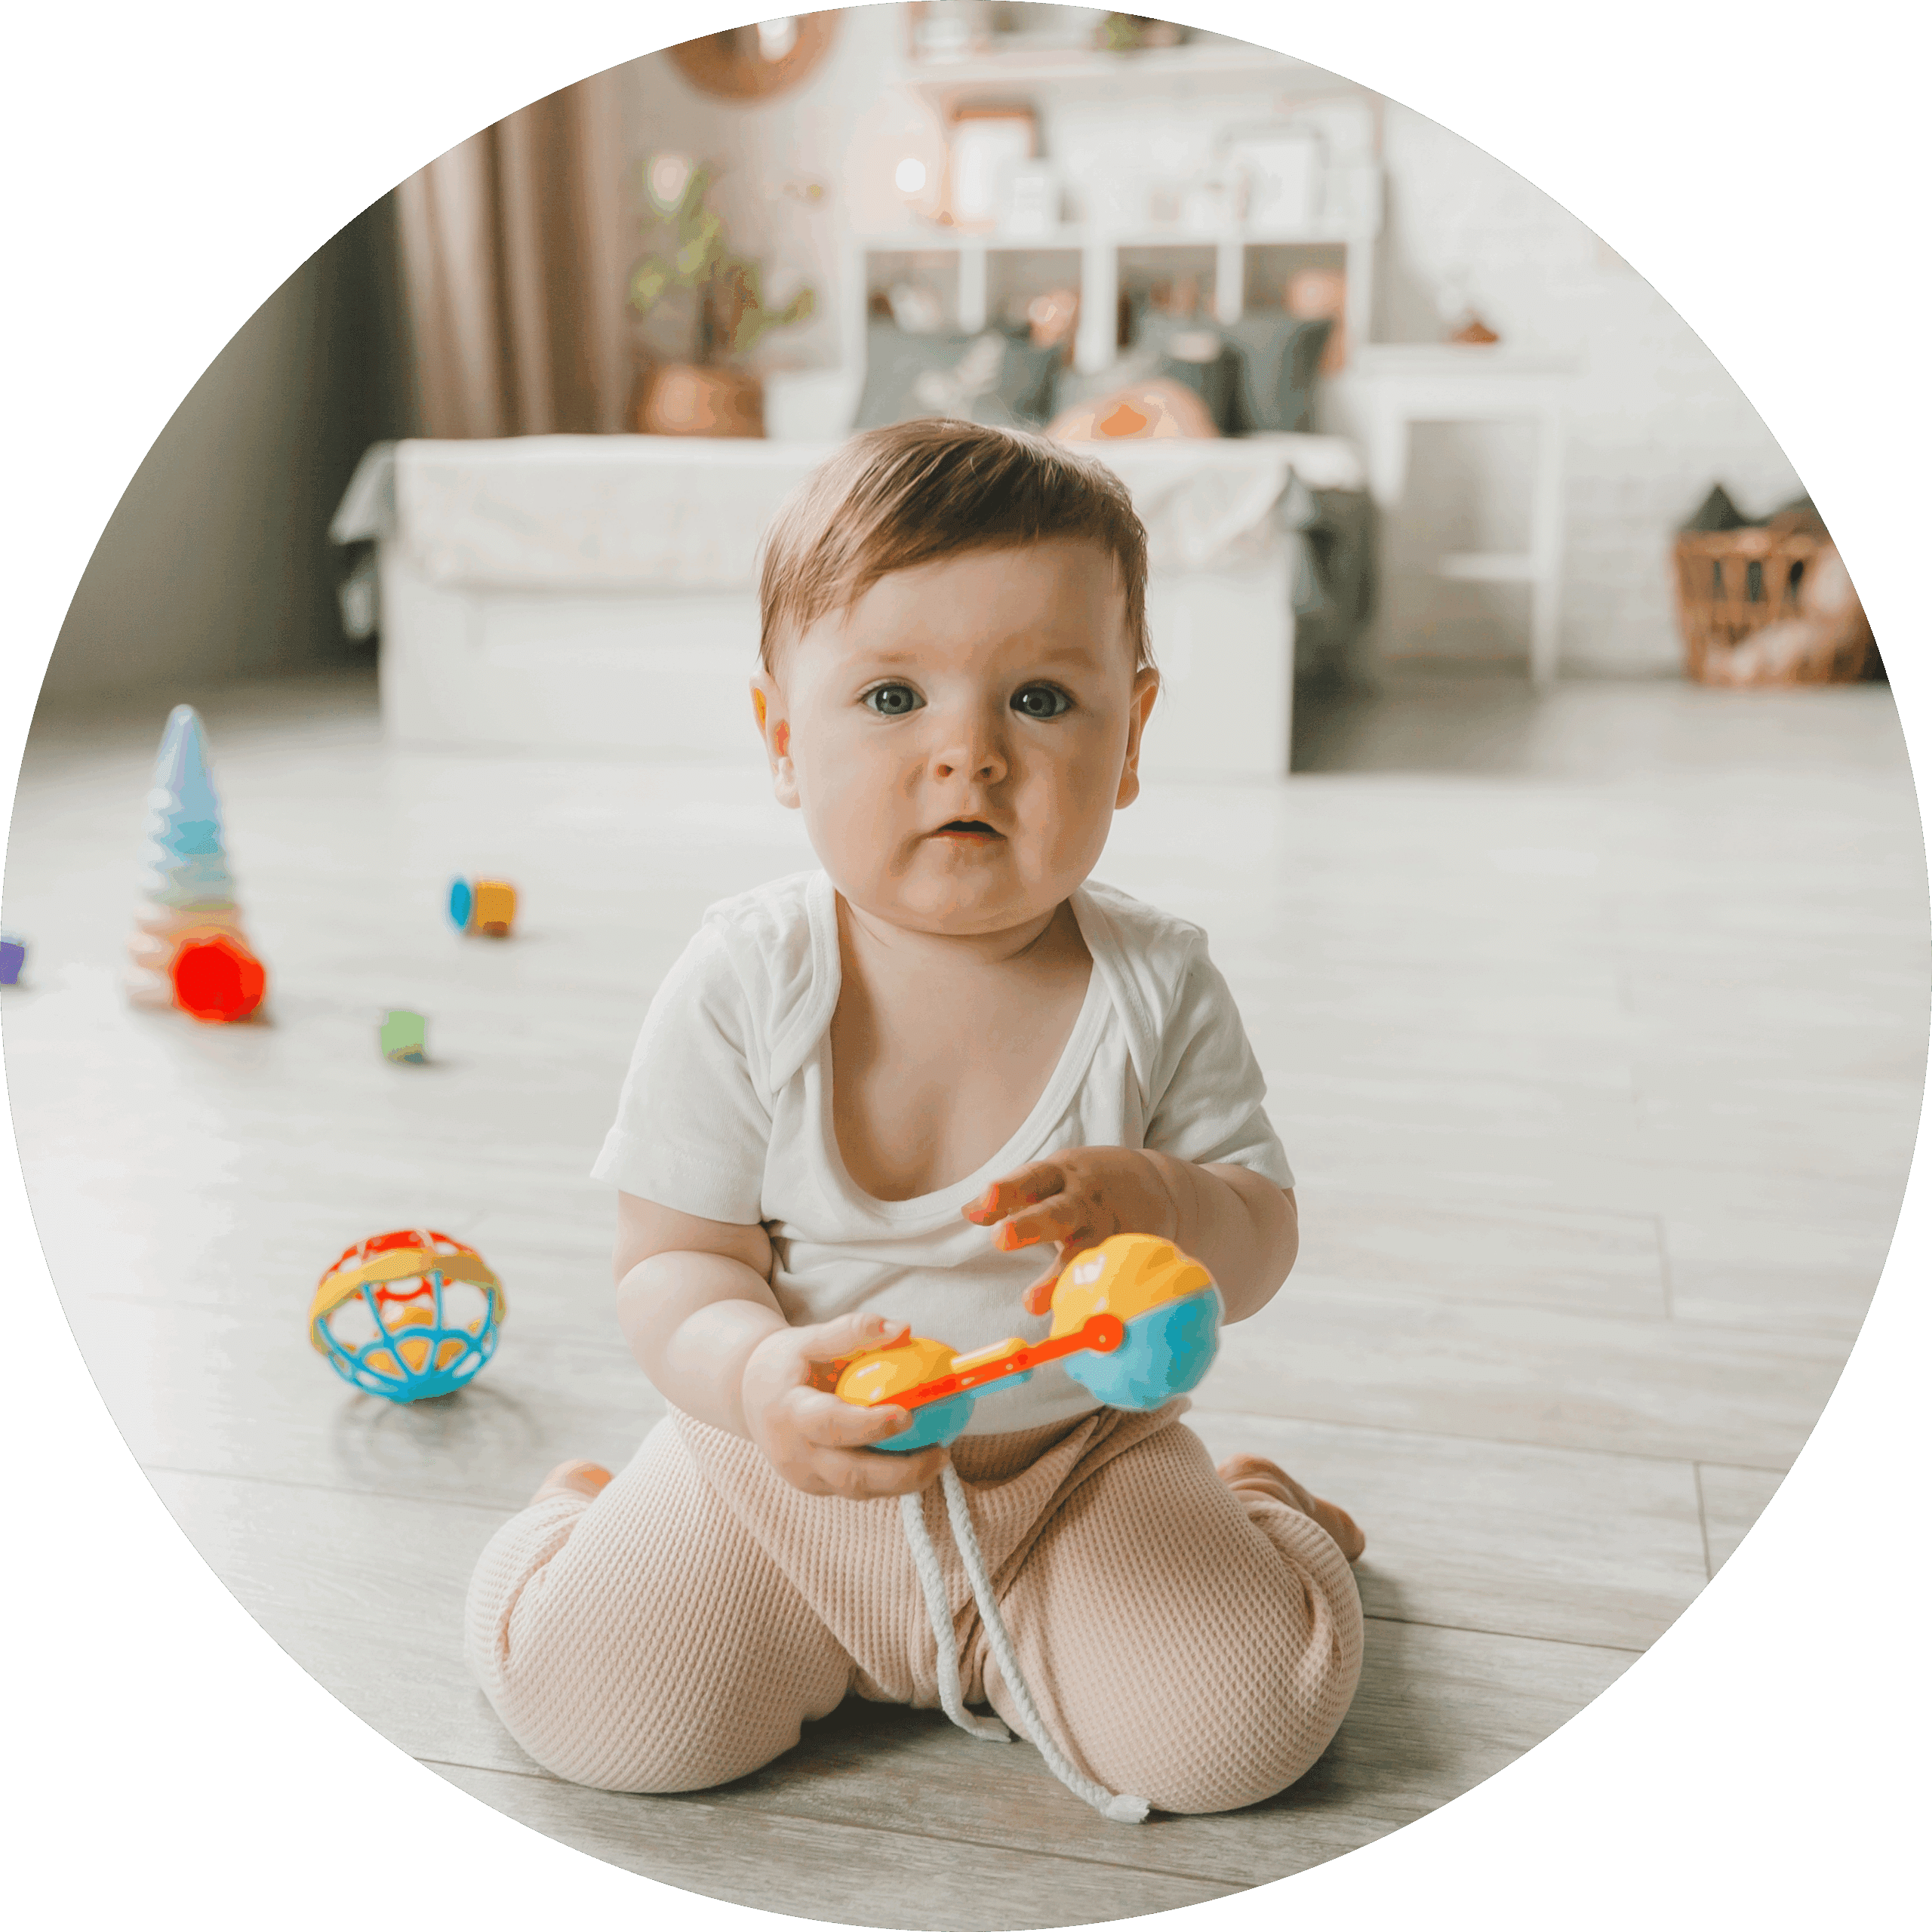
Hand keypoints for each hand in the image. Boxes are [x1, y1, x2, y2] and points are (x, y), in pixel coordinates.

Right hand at [739, 1311, 950, 1497]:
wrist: (746, 1396)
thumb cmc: (783, 1362)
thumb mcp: (807, 1338)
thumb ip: (850, 1332)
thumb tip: (903, 1329)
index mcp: (789, 1413)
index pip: (830, 1425)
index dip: (868, 1425)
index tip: (907, 1415)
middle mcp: (794, 1454)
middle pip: (850, 1476)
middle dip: (900, 1473)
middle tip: (942, 1453)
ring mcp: (804, 1477)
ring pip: (858, 1489)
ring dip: (902, 1482)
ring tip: (939, 1458)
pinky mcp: (816, 1487)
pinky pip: (857, 1488)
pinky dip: (889, 1480)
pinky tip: (918, 1460)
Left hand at [963, 1149, 1178, 1314]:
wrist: (1159, 1186)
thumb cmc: (1086, 1187)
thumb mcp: (1053, 1178)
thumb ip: (1013, 1195)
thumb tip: (969, 1212)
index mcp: (1062, 1175)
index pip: (1032, 1179)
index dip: (1007, 1190)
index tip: (984, 1200)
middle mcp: (1086, 1201)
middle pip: (1058, 1213)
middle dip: (1029, 1225)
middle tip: (1001, 1238)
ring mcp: (1110, 1230)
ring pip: (1086, 1252)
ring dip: (1057, 1277)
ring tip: (1030, 1302)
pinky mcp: (1130, 1254)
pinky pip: (1112, 1277)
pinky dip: (1097, 1296)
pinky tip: (1079, 1320)